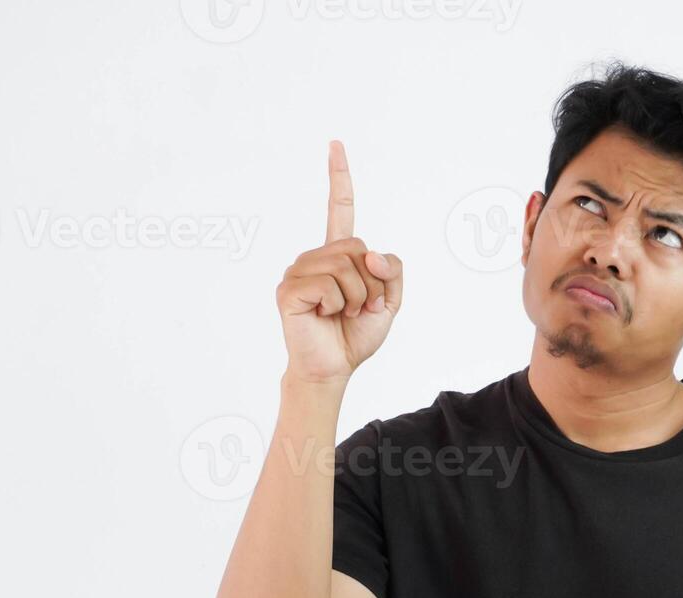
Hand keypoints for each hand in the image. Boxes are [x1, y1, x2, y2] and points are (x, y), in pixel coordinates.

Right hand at [275, 139, 403, 383]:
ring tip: (342, 314)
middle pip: (358, 248)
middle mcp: (314, 257)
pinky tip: (325, 316)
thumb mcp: (390, 301)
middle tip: (359, 308)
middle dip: (372, 284)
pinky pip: (329, 285)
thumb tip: (372, 255)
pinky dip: (337, 305)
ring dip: (357, 297)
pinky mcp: (289, 289)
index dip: (339, 178)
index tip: (335, 145)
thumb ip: (392, 271)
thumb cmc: (355, 334)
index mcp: (337, 255)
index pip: (340, 210)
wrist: (333, 367)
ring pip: (346, 266)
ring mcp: (298, 270)